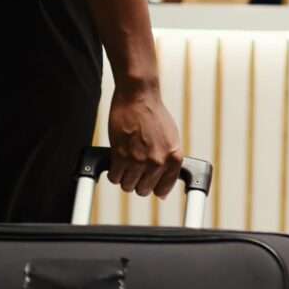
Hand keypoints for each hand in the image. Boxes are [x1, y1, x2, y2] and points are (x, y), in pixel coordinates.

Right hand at [107, 83, 182, 198]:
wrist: (138, 97)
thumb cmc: (153, 114)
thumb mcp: (171, 139)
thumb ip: (169, 163)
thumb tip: (163, 189)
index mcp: (174, 158)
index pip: (163, 189)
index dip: (154, 187)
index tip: (148, 182)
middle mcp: (158, 162)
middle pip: (144, 190)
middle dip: (137, 182)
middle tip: (134, 169)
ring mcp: (139, 160)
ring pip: (128, 186)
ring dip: (124, 178)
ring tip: (125, 164)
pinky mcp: (121, 156)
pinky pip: (115, 178)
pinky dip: (114, 173)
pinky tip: (116, 163)